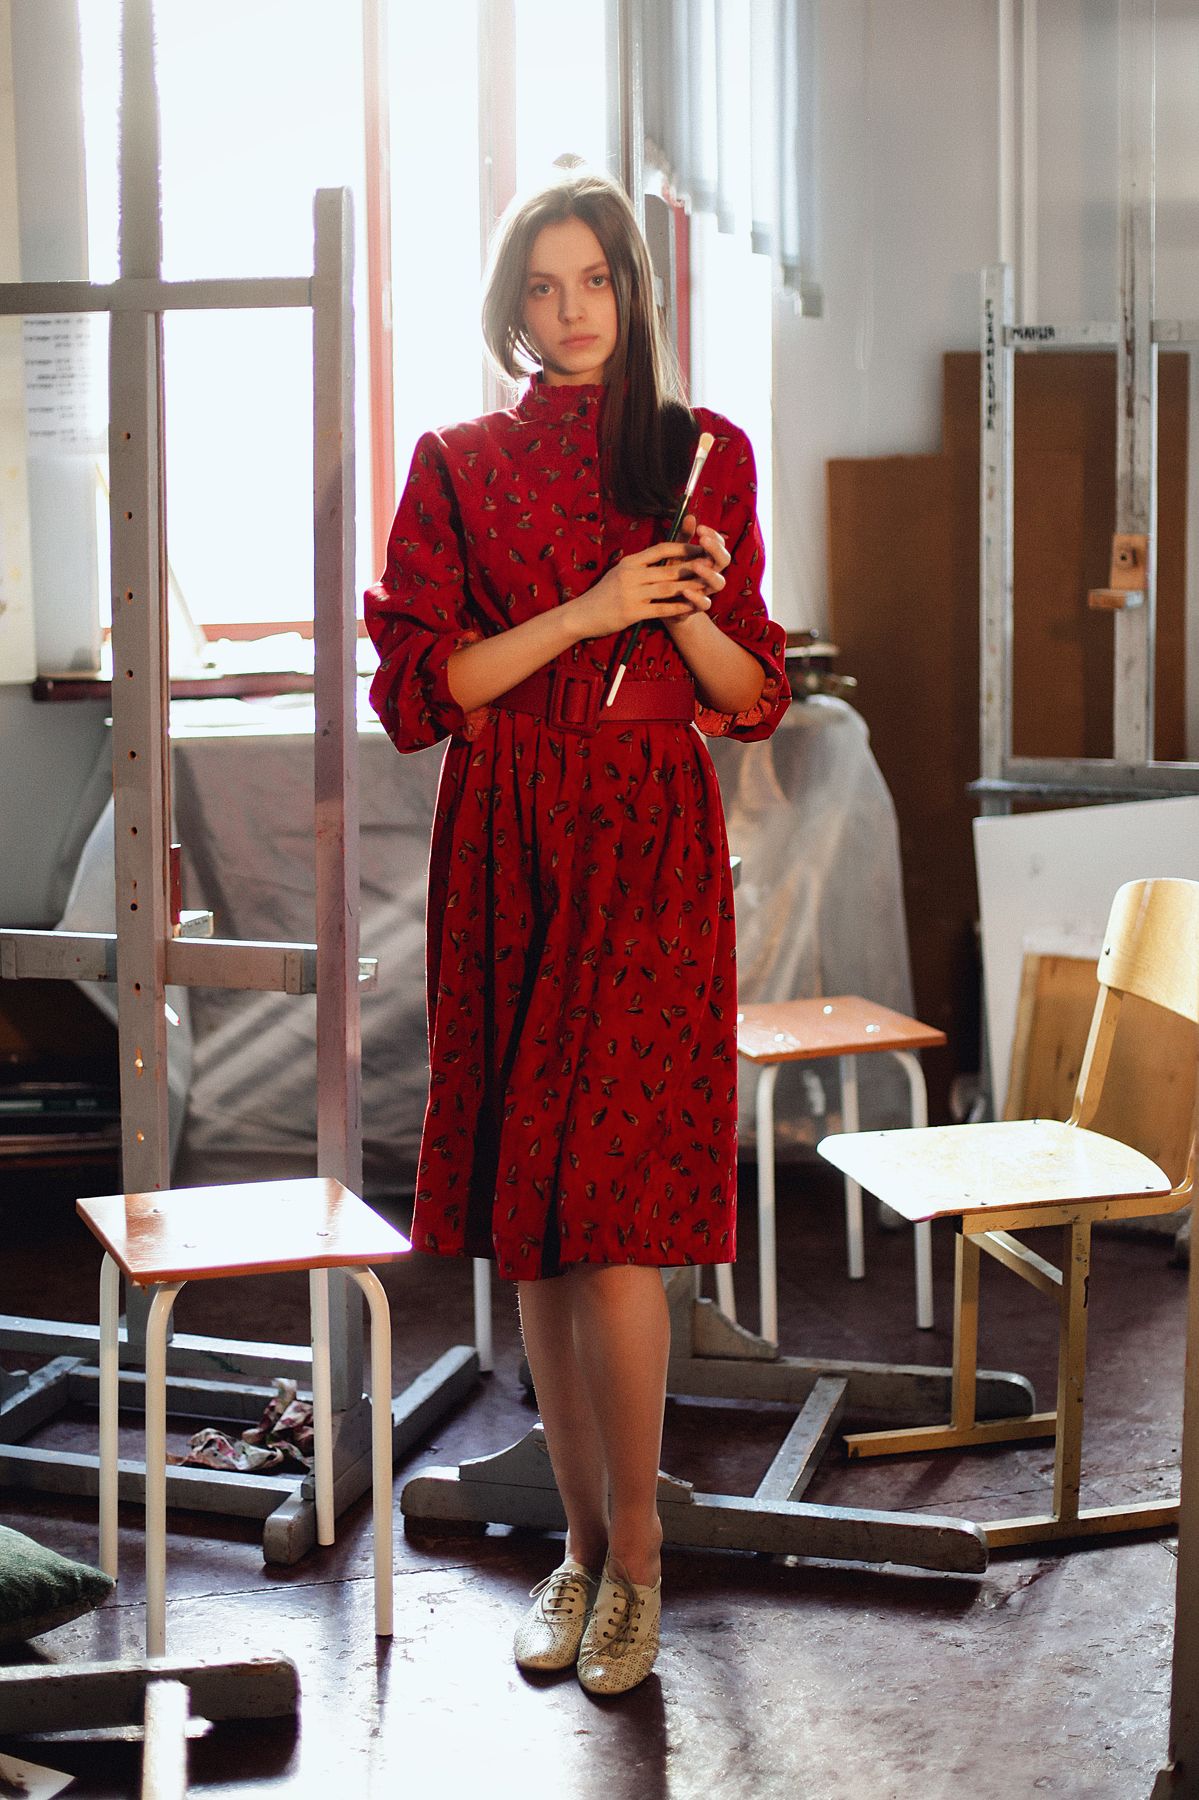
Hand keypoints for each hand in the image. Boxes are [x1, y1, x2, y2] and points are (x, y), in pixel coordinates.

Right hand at [567, 537, 711, 642]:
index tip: (701, 546)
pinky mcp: (632, 613)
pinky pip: (661, 609)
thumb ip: (639, 564)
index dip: (683, 547)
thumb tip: (662, 554)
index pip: (661, 549)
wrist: (582, 614)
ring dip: (690, 587)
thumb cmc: (603, 594)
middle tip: (713, 565)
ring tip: (708, 586)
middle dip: (693, 567)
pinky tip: (693, 607)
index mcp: (629, 561)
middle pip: (668, 569)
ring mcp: (631, 593)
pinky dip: (679, 608)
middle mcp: (630, 574)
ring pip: (668, 588)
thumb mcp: (619, 572)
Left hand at [663, 518, 728, 638]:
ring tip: (696, 565)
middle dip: (715, 550)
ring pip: (719, 583)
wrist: (663, 604)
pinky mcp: (696, 608)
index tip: (700, 529)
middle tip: (703, 540)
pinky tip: (684, 589)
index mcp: (708, 559)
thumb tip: (690, 516)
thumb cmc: (671, 574)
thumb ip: (683, 537)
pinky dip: (696, 597)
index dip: (714, 537)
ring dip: (709, 573)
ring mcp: (706, 592)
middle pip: (724, 562)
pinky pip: (704, 604)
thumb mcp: (675, 554)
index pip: (720, 545)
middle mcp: (712, 575)